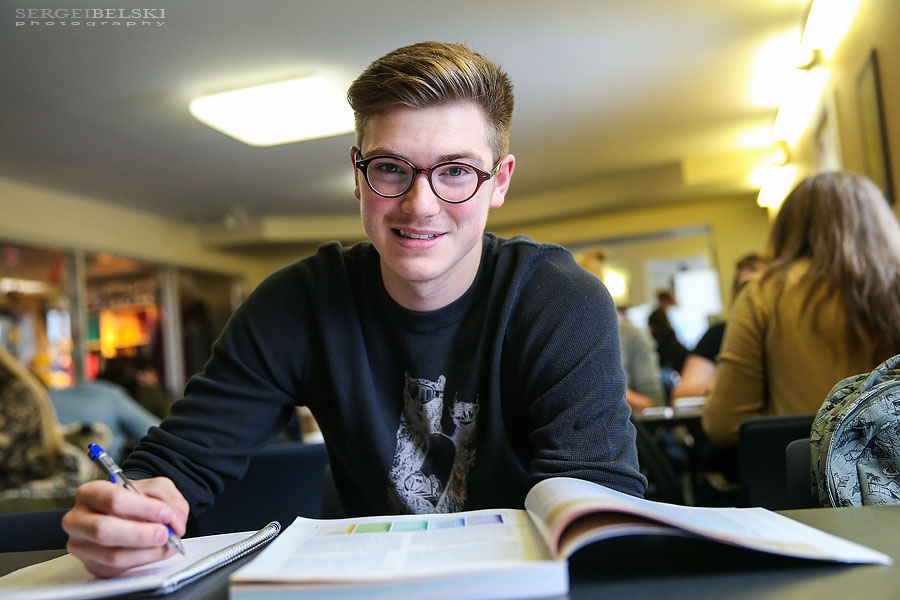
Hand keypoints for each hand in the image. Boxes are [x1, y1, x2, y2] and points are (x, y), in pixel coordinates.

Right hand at [62, 477, 188, 577]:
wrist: (127, 513)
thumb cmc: (135, 498)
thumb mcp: (155, 488)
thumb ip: (169, 499)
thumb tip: (174, 520)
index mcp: (91, 493)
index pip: (113, 500)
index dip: (143, 508)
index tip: (165, 513)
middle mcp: (79, 519)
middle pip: (104, 530)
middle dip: (140, 534)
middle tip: (164, 533)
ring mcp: (82, 545)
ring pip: (112, 555)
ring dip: (145, 551)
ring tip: (165, 543)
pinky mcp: (92, 565)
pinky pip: (116, 569)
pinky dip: (142, 561)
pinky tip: (155, 551)